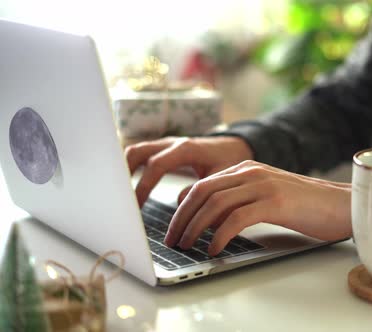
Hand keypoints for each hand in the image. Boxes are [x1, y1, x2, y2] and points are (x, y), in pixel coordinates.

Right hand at [125, 136, 252, 206]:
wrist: (232, 148)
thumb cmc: (227, 162)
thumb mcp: (220, 177)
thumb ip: (202, 189)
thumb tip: (180, 205)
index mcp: (185, 149)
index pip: (156, 165)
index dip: (144, 185)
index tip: (136, 205)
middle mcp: (171, 143)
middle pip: (138, 152)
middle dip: (124, 174)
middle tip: (119, 199)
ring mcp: (165, 144)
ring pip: (135, 151)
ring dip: (124, 171)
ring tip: (118, 194)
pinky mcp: (162, 150)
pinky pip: (140, 155)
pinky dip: (130, 168)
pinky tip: (126, 187)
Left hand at [164, 160, 351, 254]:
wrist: (342, 205)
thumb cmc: (307, 206)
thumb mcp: (267, 198)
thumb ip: (240, 201)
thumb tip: (210, 220)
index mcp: (247, 170)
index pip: (203, 184)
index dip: (182, 206)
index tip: (173, 227)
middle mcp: (252, 173)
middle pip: (203, 192)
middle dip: (181, 218)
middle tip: (172, 240)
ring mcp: (263, 185)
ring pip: (215, 204)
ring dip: (195, 228)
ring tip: (187, 246)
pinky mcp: (275, 202)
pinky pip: (236, 218)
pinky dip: (219, 235)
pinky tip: (213, 249)